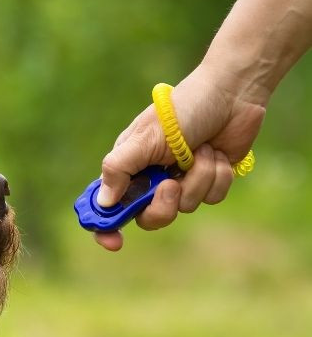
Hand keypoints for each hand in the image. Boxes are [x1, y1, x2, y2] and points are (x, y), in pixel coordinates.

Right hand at [93, 64, 265, 250]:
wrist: (231, 94)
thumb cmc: (182, 109)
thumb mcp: (144, 138)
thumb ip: (118, 169)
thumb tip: (104, 203)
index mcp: (128, 166)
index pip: (107, 205)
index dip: (106, 226)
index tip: (114, 242)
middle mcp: (151, 178)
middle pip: (148, 217)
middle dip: (164, 205)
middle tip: (171, 184)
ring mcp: (181, 181)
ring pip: (185, 207)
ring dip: (198, 178)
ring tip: (201, 150)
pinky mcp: (208, 180)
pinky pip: (211, 198)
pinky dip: (217, 176)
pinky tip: (216, 153)